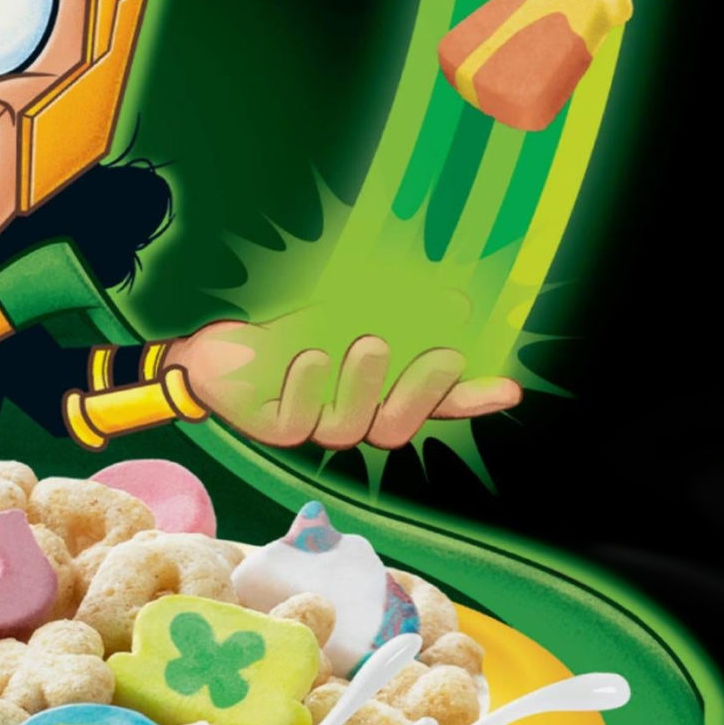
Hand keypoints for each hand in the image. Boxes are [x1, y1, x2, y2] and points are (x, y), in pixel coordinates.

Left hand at [166, 321, 522, 448]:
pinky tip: (308, 358)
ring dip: (364, 385)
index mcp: (376, 395)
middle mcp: (351, 418)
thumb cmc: (284, 327)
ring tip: (368, 343)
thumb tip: (457, 294)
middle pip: (397, 427)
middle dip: (422, 392)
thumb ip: (392, 312)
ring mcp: (313, 428)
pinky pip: (297, 422)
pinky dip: (306, 388)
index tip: (509, 388)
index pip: (434, 408)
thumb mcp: (341, 311)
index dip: (470, 402)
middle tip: (442, 357)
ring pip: (351, 428)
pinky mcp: (274, 430)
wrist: (214, 342)